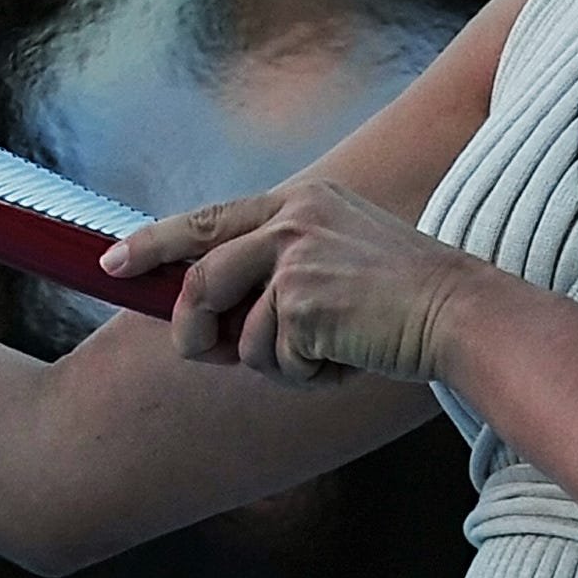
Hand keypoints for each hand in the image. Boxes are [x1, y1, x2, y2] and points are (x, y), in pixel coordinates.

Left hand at [100, 179, 476, 386]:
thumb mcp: (341, 261)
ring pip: (236, 331)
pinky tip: (347, 360)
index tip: (112, 263)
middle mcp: (293, 218)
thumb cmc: (407, 303)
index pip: (206, 218)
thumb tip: (210, 309)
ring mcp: (296, 256)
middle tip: (199, 354)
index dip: (152, 244)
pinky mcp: (303, 300)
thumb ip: (282, 268)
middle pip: (200, 278)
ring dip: (272, 363)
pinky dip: (304, 375)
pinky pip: (272, 358)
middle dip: (192, 329)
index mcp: (301, 202)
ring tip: (323, 357)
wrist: (465, 315)